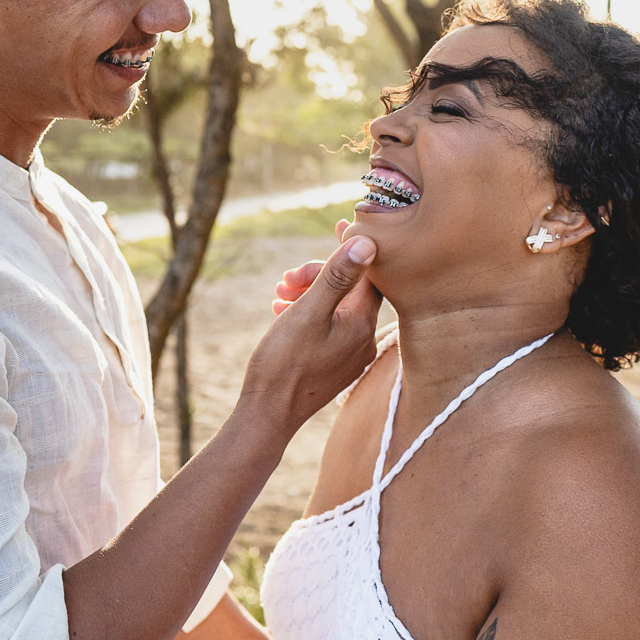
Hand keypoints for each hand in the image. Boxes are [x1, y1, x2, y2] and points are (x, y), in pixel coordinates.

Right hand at [244, 231, 379, 430]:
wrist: (268, 414)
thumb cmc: (284, 363)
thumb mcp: (308, 312)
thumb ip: (338, 276)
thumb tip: (369, 242)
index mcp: (362, 322)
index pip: (371, 272)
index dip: (354, 248)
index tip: (340, 225)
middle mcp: (364, 339)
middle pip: (350, 289)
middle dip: (319, 275)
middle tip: (287, 278)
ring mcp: (350, 353)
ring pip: (335, 307)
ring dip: (308, 293)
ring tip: (279, 295)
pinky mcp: (335, 364)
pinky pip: (328, 326)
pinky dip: (307, 313)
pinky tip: (282, 312)